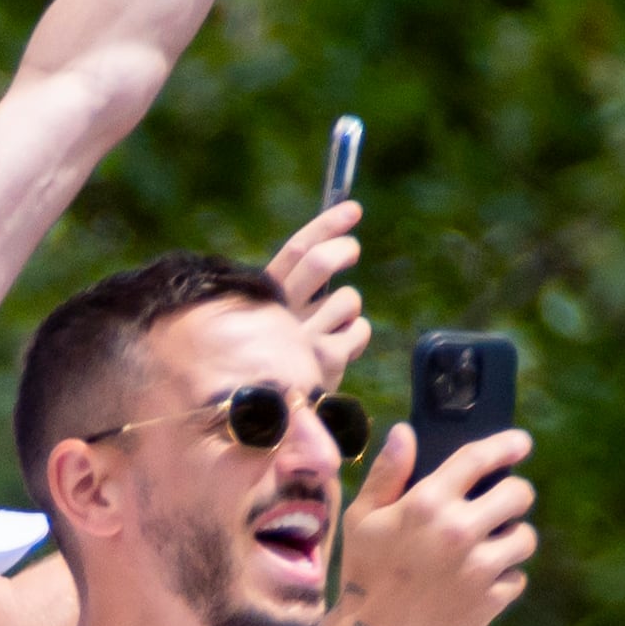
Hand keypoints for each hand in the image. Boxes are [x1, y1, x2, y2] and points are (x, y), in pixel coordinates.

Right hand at [265, 198, 370, 391]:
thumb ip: (297, 291)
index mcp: (264, 300)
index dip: (327, 225)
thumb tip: (332, 248)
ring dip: (348, 311)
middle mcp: (280, 315)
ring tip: (330, 331)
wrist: (272, 416)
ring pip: (348, 299)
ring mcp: (303, 338)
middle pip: (320, 263)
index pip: (296, 251)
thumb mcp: (276, 322)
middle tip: (351, 251)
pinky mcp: (326, 360)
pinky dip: (356, 337)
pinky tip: (338, 352)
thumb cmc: (276, 359)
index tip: (353, 209)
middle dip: (343, 250)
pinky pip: (360, 329)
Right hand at [322, 418, 535, 625]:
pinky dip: (503, 579)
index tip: (522, 443)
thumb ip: (387, 474)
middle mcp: (459, 530)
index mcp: (427, 504)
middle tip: (498, 508)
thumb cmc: (363, 575)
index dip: (506, 445)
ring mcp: (480, 567)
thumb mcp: (361, 520)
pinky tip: (477, 584)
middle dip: (512, 497)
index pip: (479, 460)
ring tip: (487, 550)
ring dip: (510, 540)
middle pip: (519, 495)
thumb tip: (404, 431)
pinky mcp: (493, 599)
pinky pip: (518, 577)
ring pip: (525, 537)